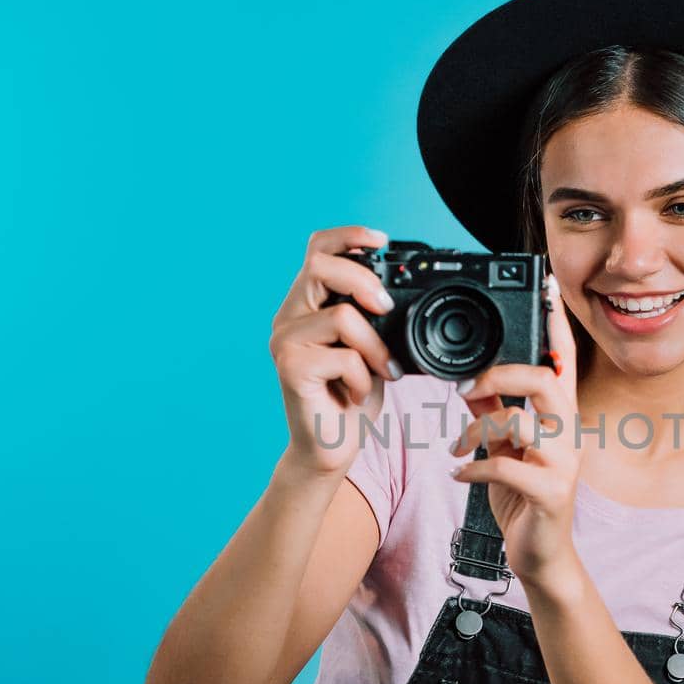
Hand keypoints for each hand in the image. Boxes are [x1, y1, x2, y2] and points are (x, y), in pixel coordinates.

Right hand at [269, 225, 402, 477]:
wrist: (330, 447)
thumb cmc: (350, 397)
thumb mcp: (369, 346)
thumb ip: (372, 316)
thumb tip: (399, 291)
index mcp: (307, 305)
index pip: (317, 249)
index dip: (348, 236)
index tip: (382, 240)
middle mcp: (289, 317)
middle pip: (319, 265)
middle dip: (363, 280)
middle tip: (387, 308)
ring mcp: (285, 342)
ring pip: (339, 315)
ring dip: (374, 346)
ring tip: (380, 370)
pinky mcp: (290, 369)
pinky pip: (342, 356)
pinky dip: (363, 376)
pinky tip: (358, 392)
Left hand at [449, 272, 579, 584]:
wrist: (540, 556)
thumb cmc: (525, 498)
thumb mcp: (505, 449)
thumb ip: (493, 414)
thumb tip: (468, 382)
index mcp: (560, 417)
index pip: (563, 361)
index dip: (555, 325)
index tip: (545, 286)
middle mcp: (569, 434)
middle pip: (547, 381)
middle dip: (503, 375)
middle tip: (467, 387)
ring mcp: (564, 463)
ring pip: (522, 422)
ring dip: (477, 428)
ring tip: (456, 446)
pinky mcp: (551, 492)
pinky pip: (505, 466)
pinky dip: (473, 467)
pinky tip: (459, 474)